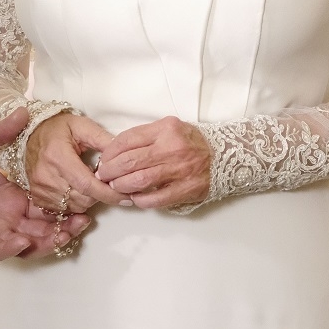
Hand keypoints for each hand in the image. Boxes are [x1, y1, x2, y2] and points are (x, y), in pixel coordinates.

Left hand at [0, 108, 88, 259]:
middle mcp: (8, 213)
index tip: (84, 197)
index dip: (65, 202)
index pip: (46, 201)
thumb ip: (1, 131)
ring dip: (47, 240)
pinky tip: (25, 238)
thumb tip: (24, 109)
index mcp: (12, 191)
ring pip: (28, 241)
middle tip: (83, 220)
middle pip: (44, 226)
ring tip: (64, 232)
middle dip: (65, 226)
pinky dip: (13, 246)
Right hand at [24, 113, 121, 214]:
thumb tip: (123, 157)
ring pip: (74, 206)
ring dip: (88, 200)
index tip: (125, 196)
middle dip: (100, 195)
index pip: (87, 185)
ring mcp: (39, 188)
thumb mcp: (82, 125)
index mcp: (57, 156)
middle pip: (82, 199)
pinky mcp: (36, 196)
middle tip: (106, 183)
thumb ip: (103, 140)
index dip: (108, 193)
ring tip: (90, 183)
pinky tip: (77, 190)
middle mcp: (45, 176)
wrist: (30, 132)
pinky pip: (62, 210)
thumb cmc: (58, 128)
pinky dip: (74, 204)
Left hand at [95, 116, 211, 209]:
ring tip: (115, 187)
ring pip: (140, 180)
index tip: (103, 159)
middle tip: (103, 176)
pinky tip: (135, 199)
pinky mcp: (187, 189)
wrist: (225, 155)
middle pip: (130, 161)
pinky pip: (157, 198)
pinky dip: (142, 200)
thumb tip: (116, 151)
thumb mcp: (169, 128)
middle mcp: (171, 148)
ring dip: (122, 185)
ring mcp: (180, 169)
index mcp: (165, 129)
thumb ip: (145, 136)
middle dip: (110, 170)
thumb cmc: (190, 141)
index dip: (110, 152)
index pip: (127, 139)